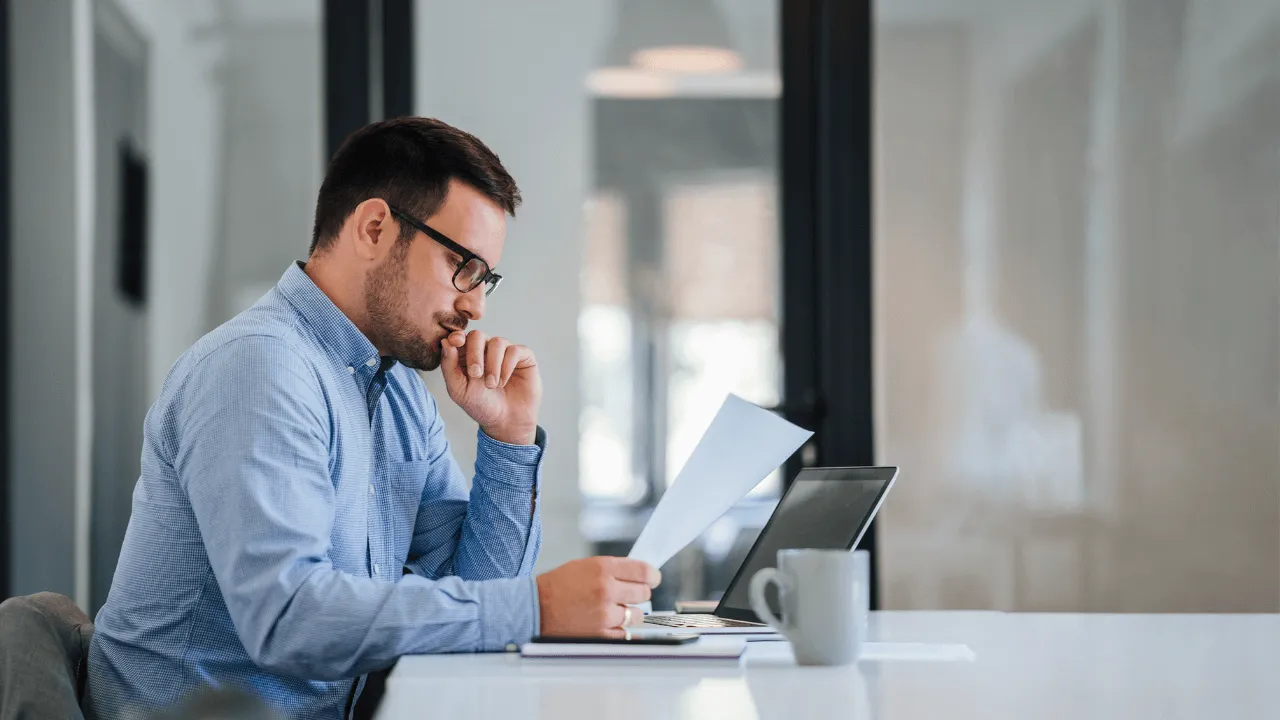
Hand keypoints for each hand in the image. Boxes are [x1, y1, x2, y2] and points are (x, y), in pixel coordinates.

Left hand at [440, 330, 540, 444]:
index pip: (460, 337)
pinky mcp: (523, 356)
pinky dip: (507, 366)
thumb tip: (445, 341)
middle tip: (475, 374)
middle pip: (478, 335)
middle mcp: (486, 350)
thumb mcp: (458, 390)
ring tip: (492, 385)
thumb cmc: (481, 405)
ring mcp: (505, 352)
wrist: (505, 421)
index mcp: (467, 355)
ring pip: (497, 342)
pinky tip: (503, 382)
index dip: (457, 336)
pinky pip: (514, 350)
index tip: (456, 342)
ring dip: (492, 365)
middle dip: (475, 353)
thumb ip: (449, 366)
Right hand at [536, 557, 661, 637]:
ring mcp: (605, 614)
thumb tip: (640, 575)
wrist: (535, 609)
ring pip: (637, 615)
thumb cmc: (558, 586)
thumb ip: (613, 570)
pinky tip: (613, 624)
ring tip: (614, 610)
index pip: (643, 571)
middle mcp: (606, 590)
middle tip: (630, 595)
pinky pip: (626, 634)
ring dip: (630, 613)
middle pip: (643, 593)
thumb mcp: (585, 566)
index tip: (653, 579)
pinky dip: (623, 629)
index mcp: (603, 568)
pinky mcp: (601, 634)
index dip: (652, 576)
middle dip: (639, 593)